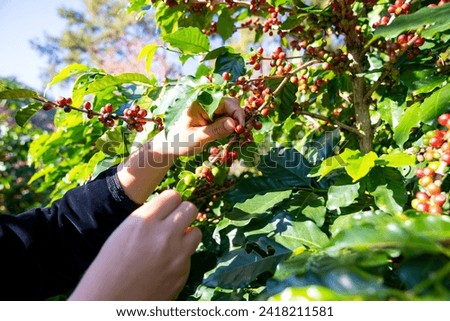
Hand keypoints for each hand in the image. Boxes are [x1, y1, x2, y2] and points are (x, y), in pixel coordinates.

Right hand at [69, 190, 201, 300]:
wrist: (107, 302)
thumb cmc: (108, 267)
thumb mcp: (124, 232)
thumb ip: (147, 219)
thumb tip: (167, 211)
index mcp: (144, 220)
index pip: (173, 196)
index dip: (170, 202)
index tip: (168, 208)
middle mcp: (164, 233)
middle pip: (190, 209)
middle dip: (183, 214)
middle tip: (175, 222)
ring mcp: (177, 254)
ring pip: (197, 232)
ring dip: (187, 235)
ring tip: (172, 243)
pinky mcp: (183, 273)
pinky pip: (189, 256)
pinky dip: (181, 258)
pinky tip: (165, 265)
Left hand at [151, 97, 244, 155]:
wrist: (170, 145)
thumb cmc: (180, 141)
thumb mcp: (198, 138)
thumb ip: (215, 130)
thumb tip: (233, 124)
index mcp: (200, 102)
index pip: (226, 102)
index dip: (237, 114)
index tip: (240, 129)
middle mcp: (206, 102)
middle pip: (231, 105)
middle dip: (237, 118)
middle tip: (237, 134)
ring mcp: (210, 108)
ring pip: (230, 112)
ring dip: (233, 123)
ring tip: (229, 136)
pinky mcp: (212, 115)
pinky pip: (226, 117)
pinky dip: (229, 126)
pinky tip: (225, 135)